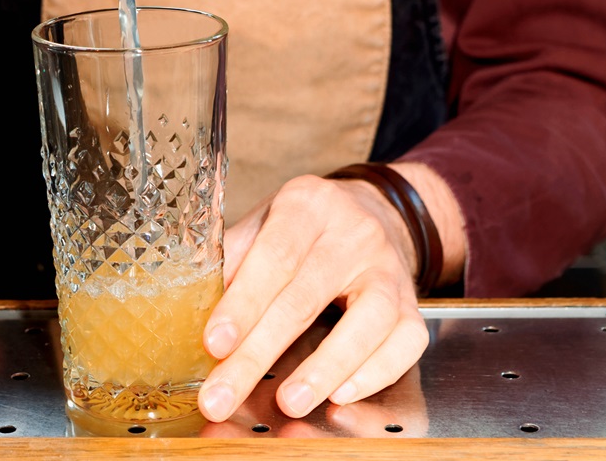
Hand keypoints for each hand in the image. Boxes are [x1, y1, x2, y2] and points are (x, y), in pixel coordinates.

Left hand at [197, 174, 430, 422]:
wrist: (375, 213)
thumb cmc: (304, 227)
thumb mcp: (264, 222)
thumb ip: (232, 258)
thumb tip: (190, 305)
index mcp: (306, 204)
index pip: (274, 256)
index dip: (243, 303)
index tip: (214, 343)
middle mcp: (353, 232)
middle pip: (305, 298)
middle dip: (259, 353)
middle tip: (224, 393)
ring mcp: (389, 268)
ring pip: (367, 321)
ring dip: (324, 368)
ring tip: (288, 402)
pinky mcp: (414, 303)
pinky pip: (406, 342)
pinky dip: (375, 372)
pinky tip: (341, 394)